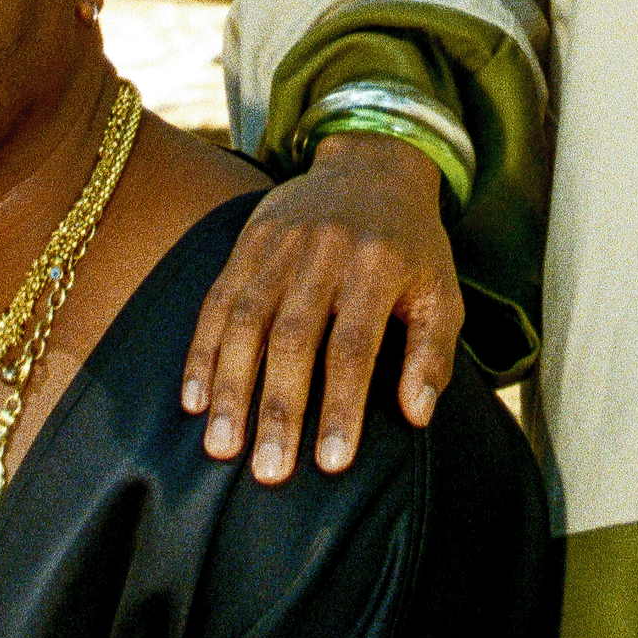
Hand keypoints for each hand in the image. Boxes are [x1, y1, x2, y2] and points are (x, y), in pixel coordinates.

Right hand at [183, 132, 463, 481]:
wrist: (370, 165)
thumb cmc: (411, 247)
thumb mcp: (442, 291)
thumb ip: (432, 352)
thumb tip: (417, 415)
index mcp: (379, 263)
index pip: (353, 344)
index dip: (340, 404)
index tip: (331, 463)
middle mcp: (324, 250)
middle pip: (292, 336)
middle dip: (278, 408)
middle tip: (268, 472)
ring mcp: (280, 243)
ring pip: (246, 319)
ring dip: (230, 387)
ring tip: (222, 447)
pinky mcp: (247, 240)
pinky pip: (217, 299)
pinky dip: (202, 351)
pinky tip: (195, 400)